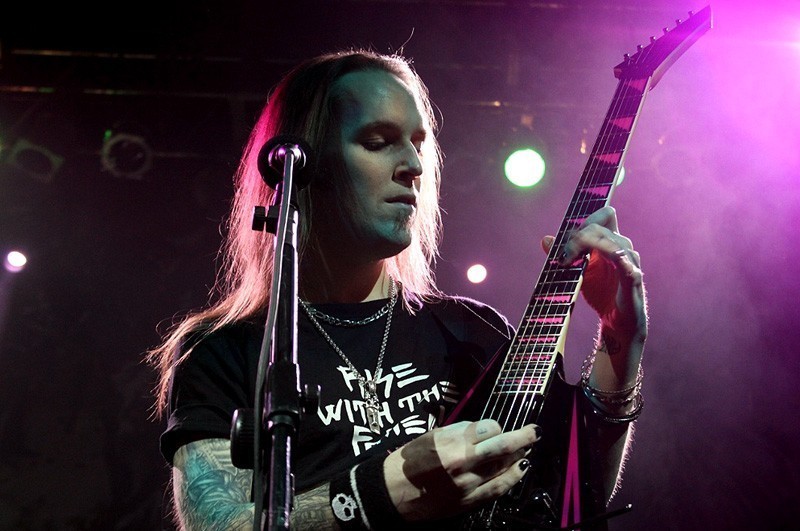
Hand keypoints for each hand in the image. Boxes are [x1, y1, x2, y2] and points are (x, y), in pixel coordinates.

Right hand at [383, 419, 538, 521]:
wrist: (393, 492)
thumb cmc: (408, 460)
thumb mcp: (431, 435)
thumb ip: (460, 432)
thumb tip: (485, 430)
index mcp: (451, 441)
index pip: (489, 428)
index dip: (496, 426)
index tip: (495, 427)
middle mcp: (462, 462)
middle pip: (503, 446)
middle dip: (523, 437)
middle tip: (535, 432)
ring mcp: (467, 484)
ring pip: (504, 467)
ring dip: (519, 457)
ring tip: (527, 450)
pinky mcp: (468, 501)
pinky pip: (497, 488)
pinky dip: (512, 478)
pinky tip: (521, 470)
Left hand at [542, 206, 645, 337]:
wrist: (617, 321)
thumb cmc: (601, 293)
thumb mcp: (578, 272)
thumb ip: (564, 254)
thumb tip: (546, 239)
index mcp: (610, 242)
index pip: (605, 215)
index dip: (586, 219)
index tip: (567, 235)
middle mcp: (622, 247)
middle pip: (601, 227)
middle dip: (579, 236)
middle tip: (564, 255)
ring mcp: (630, 263)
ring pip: (614, 243)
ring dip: (590, 246)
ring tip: (571, 257)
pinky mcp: (633, 281)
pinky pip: (628, 266)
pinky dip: (619, 260)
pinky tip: (612, 259)